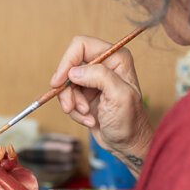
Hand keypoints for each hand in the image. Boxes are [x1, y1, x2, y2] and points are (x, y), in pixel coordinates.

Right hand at [50, 34, 153, 172]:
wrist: (128, 144)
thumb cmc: (130, 121)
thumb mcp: (119, 97)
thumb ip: (99, 77)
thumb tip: (74, 72)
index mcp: (115, 58)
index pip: (81, 45)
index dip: (67, 61)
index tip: (59, 81)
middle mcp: (104, 65)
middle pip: (70, 66)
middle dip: (68, 89)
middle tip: (70, 107)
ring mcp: (93, 81)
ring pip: (66, 84)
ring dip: (72, 103)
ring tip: (87, 116)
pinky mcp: (85, 95)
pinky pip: (68, 98)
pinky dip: (75, 111)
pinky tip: (90, 120)